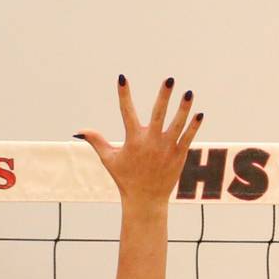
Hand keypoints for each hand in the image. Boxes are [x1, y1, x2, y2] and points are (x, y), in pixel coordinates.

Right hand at [77, 77, 202, 205]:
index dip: (123, 94)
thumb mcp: (109, 159)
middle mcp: (151, 142)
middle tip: (169, 79)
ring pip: (177, 124)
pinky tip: (199, 113)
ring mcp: (167, 148)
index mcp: (133, 140)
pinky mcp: (179, 155)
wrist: (145, 200)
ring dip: (184, 108)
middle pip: (159, 114)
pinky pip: (188, 137)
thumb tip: (79, 131)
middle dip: (164, 96)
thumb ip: (96, 141)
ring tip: (189, 93)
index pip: (126, 112)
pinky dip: (194, 126)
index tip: (122, 78)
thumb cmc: (125, 178)